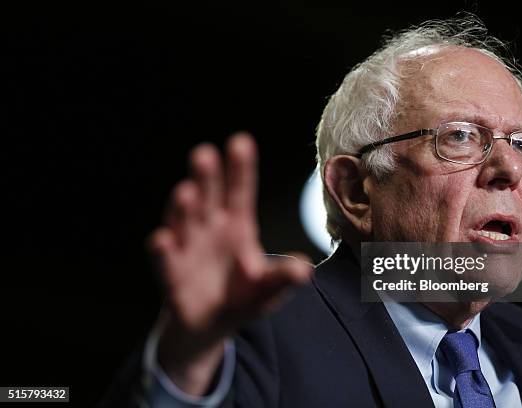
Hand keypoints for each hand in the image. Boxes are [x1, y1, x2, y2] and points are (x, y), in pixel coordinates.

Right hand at [149, 133, 311, 394]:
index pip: (239, 191)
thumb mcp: (268, 289)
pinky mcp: (171, 273)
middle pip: (208, 196)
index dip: (240, 168)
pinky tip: (162, 239)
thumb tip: (304, 270)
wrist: (210, 325)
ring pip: (183, 220)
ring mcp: (187, 247)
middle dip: (206, 176)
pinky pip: (164, 259)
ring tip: (187, 192)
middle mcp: (209, 228)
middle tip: (206, 154)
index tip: (241, 142)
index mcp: (237, 225)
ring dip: (183, 207)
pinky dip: (162, 250)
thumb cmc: (242, 298)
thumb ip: (282, 279)